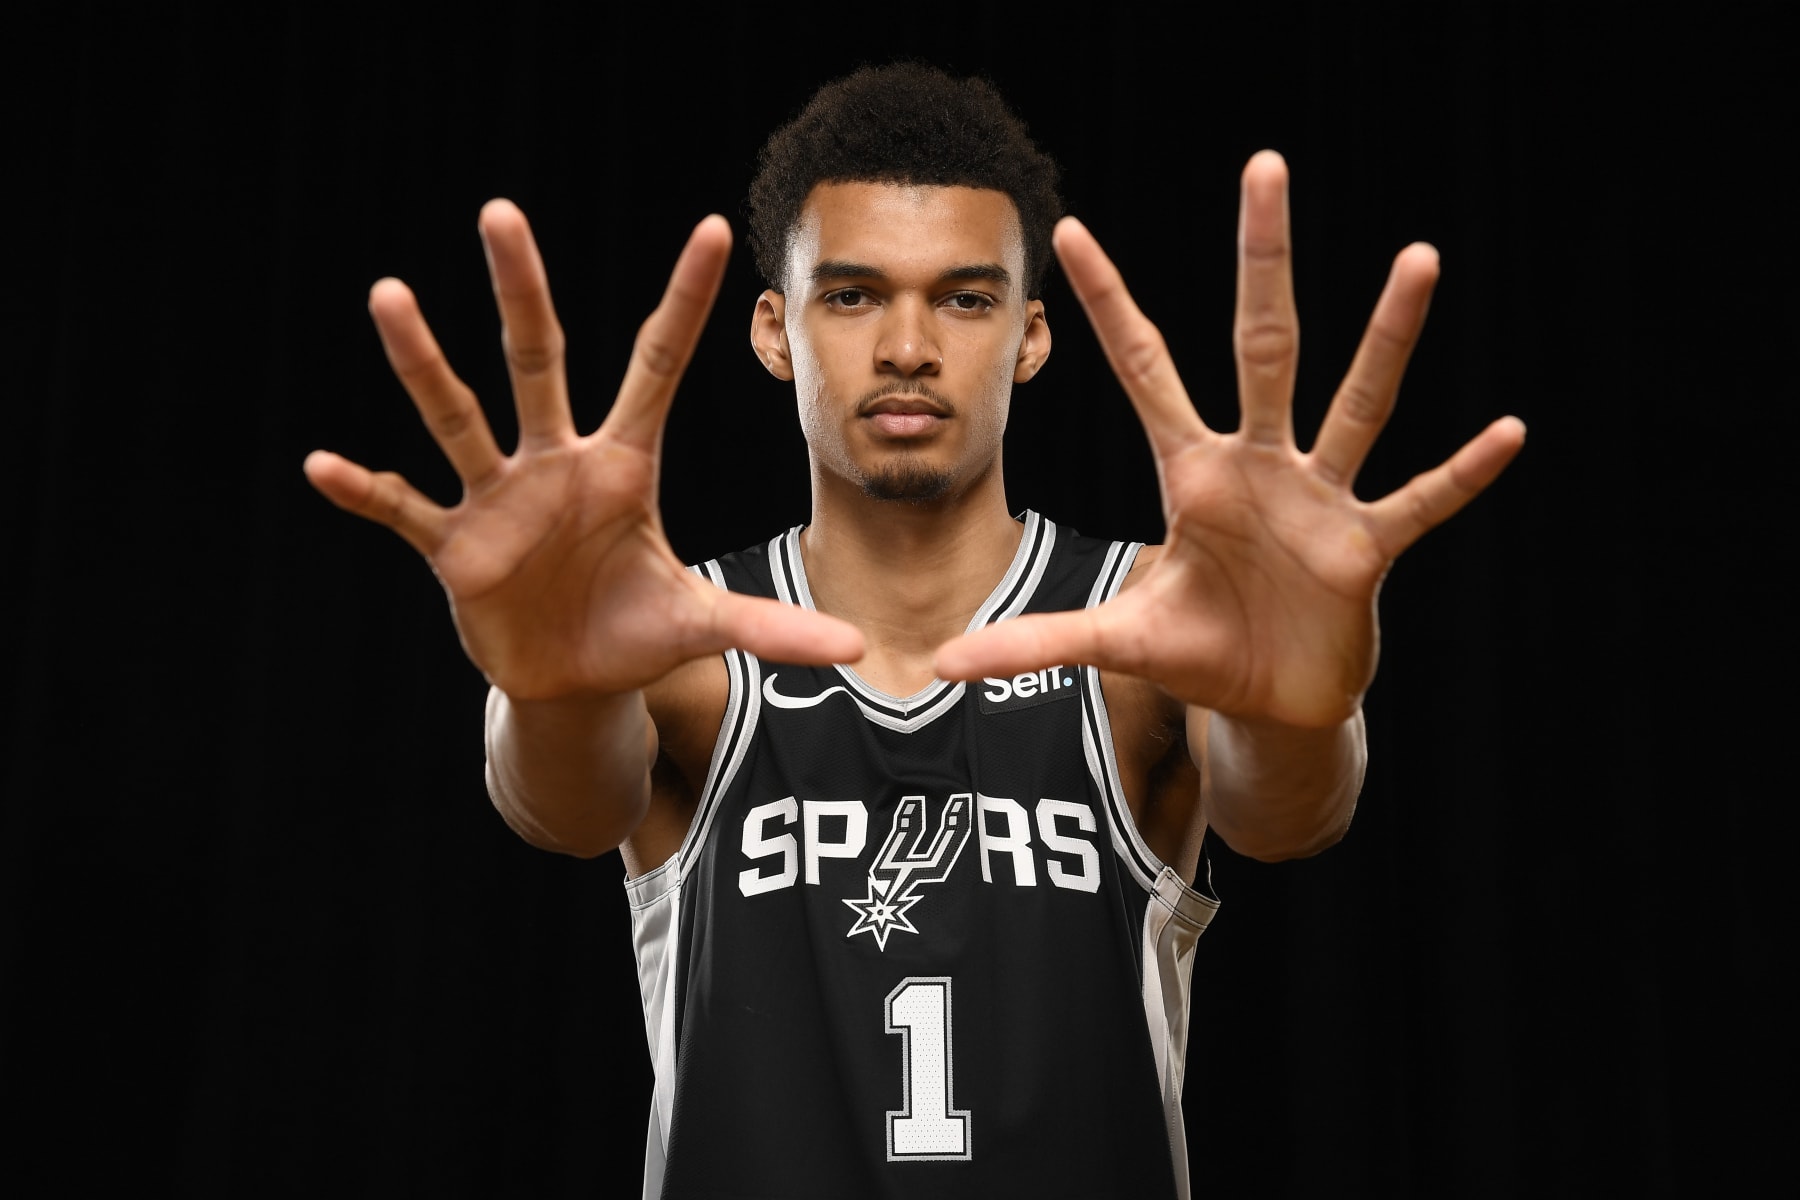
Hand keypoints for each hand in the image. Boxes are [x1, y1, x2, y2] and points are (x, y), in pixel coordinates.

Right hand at [304, 202, 862, 701]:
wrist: (571, 681)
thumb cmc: (635, 631)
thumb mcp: (704, 627)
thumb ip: (773, 631)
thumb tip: (861, 653)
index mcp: (624, 466)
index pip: (658, 366)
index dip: (685, 301)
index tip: (713, 228)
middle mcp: (559, 464)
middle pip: (540, 362)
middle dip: (522, 292)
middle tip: (501, 213)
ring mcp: (502, 499)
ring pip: (461, 418)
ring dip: (425, 363)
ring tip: (391, 296)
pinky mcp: (456, 547)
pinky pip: (405, 509)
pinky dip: (366, 491)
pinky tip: (323, 465)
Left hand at [935, 152, 1523, 727]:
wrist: (1270, 703)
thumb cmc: (1200, 649)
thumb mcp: (1115, 642)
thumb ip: (1035, 643)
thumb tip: (941, 665)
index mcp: (1191, 472)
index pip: (1143, 368)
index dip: (1107, 304)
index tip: (1071, 232)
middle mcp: (1257, 464)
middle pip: (1262, 344)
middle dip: (1261, 260)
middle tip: (1266, 165)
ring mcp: (1316, 500)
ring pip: (1355, 402)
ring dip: (1387, 335)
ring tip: (1419, 258)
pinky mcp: (1364, 551)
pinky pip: (1417, 502)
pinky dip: (1460, 474)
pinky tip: (1509, 432)